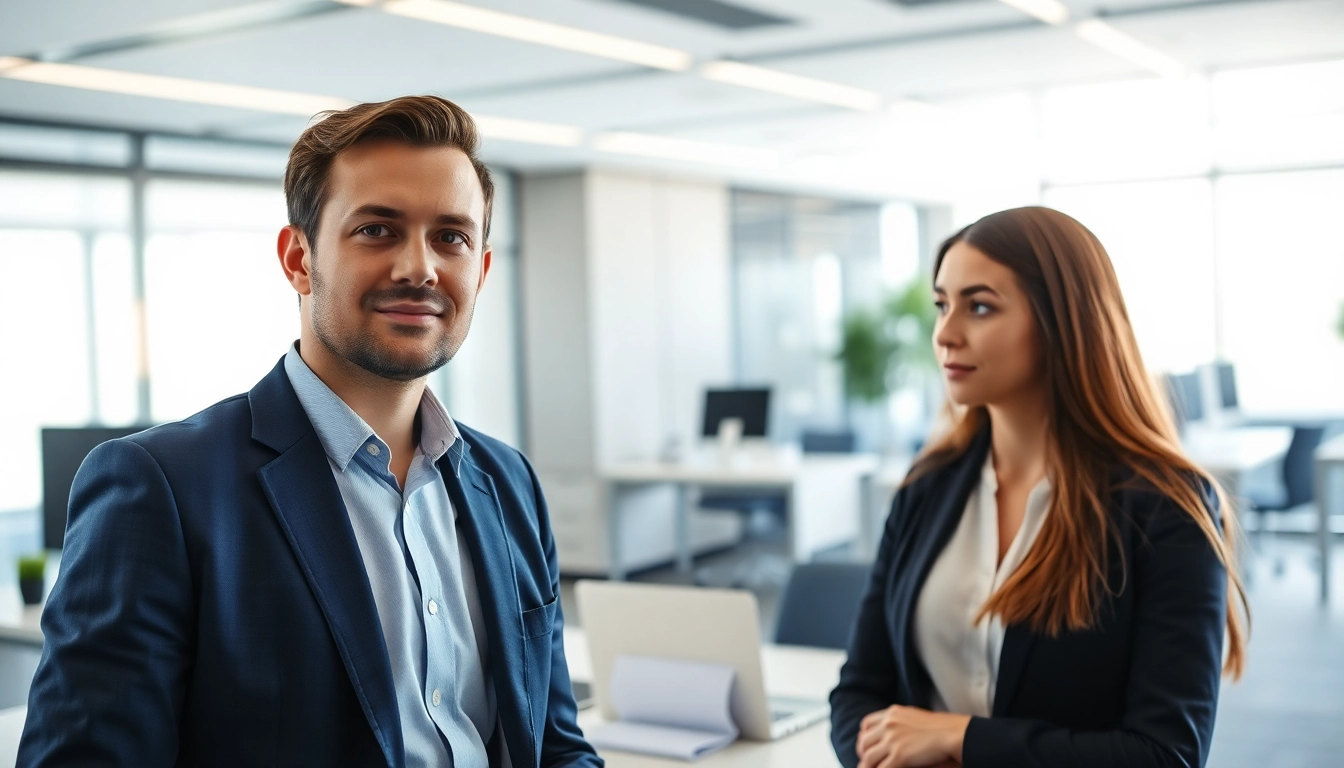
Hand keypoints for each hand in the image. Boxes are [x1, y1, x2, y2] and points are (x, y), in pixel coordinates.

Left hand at [855, 705, 969, 767]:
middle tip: (868, 763)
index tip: (868, 747)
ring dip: (868, 765)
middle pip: (864, 741)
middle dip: (863, 753)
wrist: (953, 733)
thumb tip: (892, 736)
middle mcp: (888, 724)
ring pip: (868, 757)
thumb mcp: (914, 717)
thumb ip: (900, 723)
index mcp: (892, 713)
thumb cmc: (941, 728)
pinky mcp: (899, 755)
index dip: (865, 737)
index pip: (866, 724)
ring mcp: (892, 740)